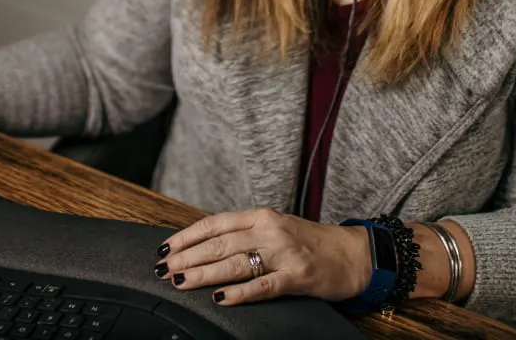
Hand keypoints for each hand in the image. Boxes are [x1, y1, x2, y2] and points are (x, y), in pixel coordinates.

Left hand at [156, 208, 371, 306]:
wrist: (353, 254)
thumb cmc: (311, 244)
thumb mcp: (275, 229)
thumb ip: (245, 234)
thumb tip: (204, 247)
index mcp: (262, 216)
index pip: (215, 224)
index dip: (186, 236)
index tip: (164, 248)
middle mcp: (270, 230)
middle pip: (219, 244)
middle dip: (186, 258)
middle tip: (163, 269)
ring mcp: (284, 253)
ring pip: (235, 263)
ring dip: (202, 274)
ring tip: (179, 282)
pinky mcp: (297, 276)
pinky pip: (262, 286)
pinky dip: (239, 293)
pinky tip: (219, 298)